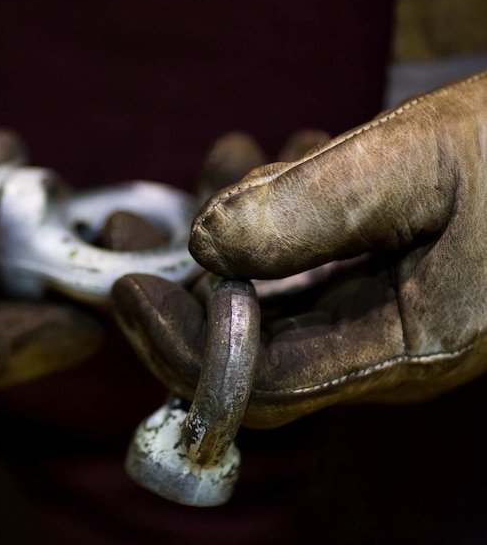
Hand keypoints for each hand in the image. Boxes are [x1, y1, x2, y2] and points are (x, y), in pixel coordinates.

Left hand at [115, 72, 486, 429]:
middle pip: (250, 353)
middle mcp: (387, 349)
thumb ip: (313, 208)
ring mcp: (387, 317)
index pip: (258, 384)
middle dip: (180, 296)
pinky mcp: (388, 280)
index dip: (179, 348)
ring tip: (214, 166)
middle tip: (124, 235)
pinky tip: (265, 168)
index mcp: (403, 348)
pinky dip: (269, 226)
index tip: (126, 288)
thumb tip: (206, 241)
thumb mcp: (424, 163)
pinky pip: (305, 269)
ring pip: (272, 303)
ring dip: (224, 245)